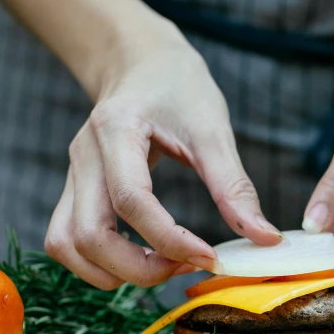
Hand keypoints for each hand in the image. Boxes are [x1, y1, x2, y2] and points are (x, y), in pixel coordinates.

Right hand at [44, 28, 281, 289]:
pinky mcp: (74, 190)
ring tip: (164, 267)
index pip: (131, 200)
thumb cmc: (177, 86)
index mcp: (116, 130)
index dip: (170, 239)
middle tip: (187, 267)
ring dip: (113, 272)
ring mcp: (73, 175)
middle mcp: (83, 156)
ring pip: (67, 245)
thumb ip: (234, 187)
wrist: (140, 61)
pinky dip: (99, 263)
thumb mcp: (212, 128)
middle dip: (139, 269)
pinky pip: (68, 241)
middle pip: (88, 235)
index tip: (209, 257)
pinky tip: (141, 259)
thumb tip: (266, 239)